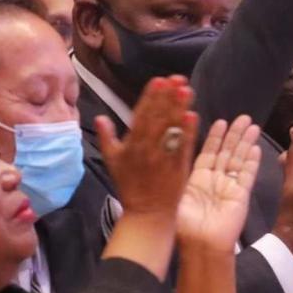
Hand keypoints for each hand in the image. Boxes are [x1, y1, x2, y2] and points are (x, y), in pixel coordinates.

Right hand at [96, 76, 196, 221]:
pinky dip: (188, 131)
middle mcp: (148, 149)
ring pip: (172, 129)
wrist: (147, 213)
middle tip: (176, 78)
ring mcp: (164, 157)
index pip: (141, 116)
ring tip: (186, 89)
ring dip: (179, 108)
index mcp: (131, 145)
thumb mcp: (112, 161)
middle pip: (158, 118)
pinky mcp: (179, 166)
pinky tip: (193, 114)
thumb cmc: (129, 186)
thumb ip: (106, 137)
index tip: (158, 80)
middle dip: (167, 97)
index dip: (150, 97)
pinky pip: (184, 146)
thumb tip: (100, 117)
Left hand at [177, 115, 261, 254]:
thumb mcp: (177, 192)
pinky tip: (256, 148)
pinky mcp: (240, 195)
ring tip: (253, 126)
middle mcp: (214, 180)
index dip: (214, 137)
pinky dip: (251, 161)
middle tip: (244, 118)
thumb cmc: (184, 223)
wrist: (200, 245)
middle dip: (235, 134)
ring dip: (245, 142)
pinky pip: (247, 175)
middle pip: (226, 152)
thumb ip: (181, 171)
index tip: (221, 121)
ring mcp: (229, 187)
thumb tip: (177, 147)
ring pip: (238, 159)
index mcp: (197, 179)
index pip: (208, 152)